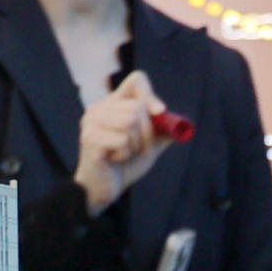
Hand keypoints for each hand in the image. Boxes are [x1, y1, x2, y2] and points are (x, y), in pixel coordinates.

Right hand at [72, 71, 171, 214]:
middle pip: (138, 107)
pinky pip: (122, 140)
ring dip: (136, 144)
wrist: (103, 190)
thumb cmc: (124, 165)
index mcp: (113, 104)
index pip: (137, 81)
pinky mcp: (90, 138)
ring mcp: (92, 122)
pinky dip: (125, 154)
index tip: (159, 112)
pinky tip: (114, 160)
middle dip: (148, 133)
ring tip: (125, 154)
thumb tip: (181, 124)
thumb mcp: (149, 146)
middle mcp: (99, 108)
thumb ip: (162, 132)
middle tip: (140, 149)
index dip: (151, 95)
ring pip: (130, 122)